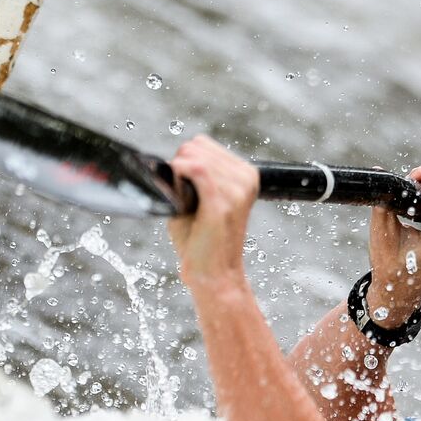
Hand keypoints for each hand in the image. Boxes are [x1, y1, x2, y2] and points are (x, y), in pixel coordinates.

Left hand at [167, 136, 260, 288]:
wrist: (214, 276)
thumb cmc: (202, 242)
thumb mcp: (200, 201)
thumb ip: (191, 175)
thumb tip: (175, 156)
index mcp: (245, 175)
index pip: (203, 144)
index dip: (184, 162)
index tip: (184, 188)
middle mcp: (246, 177)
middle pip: (196, 146)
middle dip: (180, 167)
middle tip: (182, 198)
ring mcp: (237, 188)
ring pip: (194, 155)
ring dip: (178, 176)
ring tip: (185, 204)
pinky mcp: (223, 201)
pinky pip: (196, 169)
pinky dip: (179, 176)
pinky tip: (179, 197)